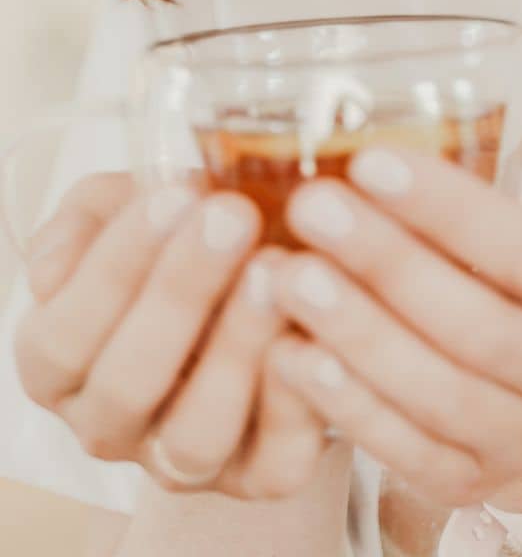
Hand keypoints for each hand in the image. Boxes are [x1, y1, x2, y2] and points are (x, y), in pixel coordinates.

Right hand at [14, 170, 329, 498]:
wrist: (257, 273)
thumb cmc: (179, 235)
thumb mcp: (124, 206)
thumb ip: (87, 218)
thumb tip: (58, 266)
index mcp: (58, 364)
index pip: (63, 336)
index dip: (116, 265)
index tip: (175, 194)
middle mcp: (109, 425)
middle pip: (127, 386)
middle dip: (181, 293)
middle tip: (233, 215)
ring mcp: (182, 460)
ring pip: (197, 434)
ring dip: (237, 346)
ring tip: (275, 266)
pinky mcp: (258, 477)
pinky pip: (276, 465)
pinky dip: (297, 400)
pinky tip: (313, 330)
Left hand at [264, 100, 521, 514]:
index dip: (452, 211)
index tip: (372, 162)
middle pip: (478, 326)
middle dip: (387, 265)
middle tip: (313, 207)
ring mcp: (519, 433)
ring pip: (437, 394)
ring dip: (357, 334)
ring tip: (289, 275)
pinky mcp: (464, 481)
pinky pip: (404, 450)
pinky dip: (345, 404)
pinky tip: (290, 353)